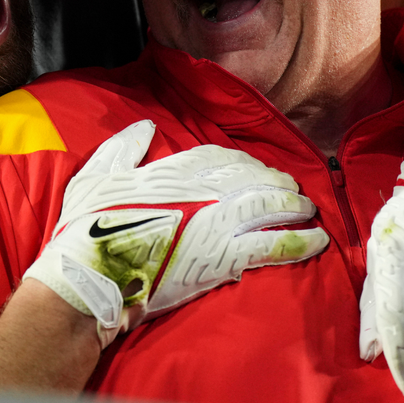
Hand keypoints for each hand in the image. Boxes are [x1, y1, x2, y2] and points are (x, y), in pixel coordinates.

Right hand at [23, 120, 328, 347]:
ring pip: (270, 206)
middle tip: (292, 189)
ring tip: (308, 211)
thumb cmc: (86, 227)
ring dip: (294, 207)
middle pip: (254, 177)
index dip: (243, 162)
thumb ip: (122, 148)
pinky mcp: (225, 258)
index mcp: (174, 169)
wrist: (91, 274)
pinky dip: (300, 242)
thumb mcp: (96, 174)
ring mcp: (217, 223)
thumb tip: (144, 127)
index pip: (221, 157)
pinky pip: (274, 246)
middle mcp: (203, 190)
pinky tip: (317, 241)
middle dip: (277, 181)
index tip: (254, 168)